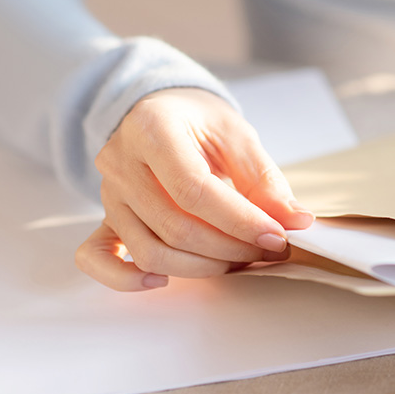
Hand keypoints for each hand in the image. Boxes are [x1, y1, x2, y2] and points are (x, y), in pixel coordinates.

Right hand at [75, 88, 313, 290]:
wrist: (158, 112)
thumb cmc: (198, 121)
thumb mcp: (237, 135)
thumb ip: (265, 180)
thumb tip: (296, 221)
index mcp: (151, 129)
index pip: (194, 190)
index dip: (240, 221)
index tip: (277, 237)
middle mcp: (120, 163)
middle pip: (174, 226)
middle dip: (229, 248)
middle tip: (268, 251)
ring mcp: (108, 194)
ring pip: (149, 250)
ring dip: (200, 267)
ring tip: (237, 260)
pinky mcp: (105, 218)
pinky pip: (98, 258)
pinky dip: (127, 279)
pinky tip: (165, 281)